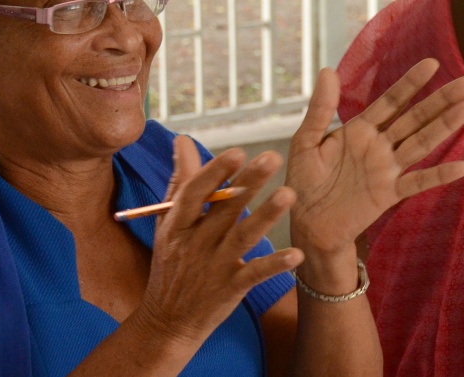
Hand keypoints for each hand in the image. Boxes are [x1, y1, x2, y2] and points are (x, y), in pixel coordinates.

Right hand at [133, 138, 301, 344]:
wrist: (167, 323)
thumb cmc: (171, 264)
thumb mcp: (169, 224)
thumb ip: (181, 181)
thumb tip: (182, 140)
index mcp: (177, 225)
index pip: (194, 193)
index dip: (215, 172)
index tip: (238, 152)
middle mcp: (194, 244)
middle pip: (224, 210)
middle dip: (248, 182)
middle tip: (273, 158)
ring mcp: (213, 267)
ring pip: (242, 238)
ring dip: (266, 216)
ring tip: (289, 195)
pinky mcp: (230, 289)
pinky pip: (255, 274)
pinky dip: (275, 265)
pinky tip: (297, 254)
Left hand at [286, 60, 463, 255]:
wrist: (306, 225)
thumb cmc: (303, 182)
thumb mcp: (306, 142)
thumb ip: (320, 110)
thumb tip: (328, 70)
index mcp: (360, 129)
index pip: (391, 101)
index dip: (410, 83)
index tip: (432, 63)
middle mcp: (380, 145)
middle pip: (416, 117)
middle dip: (441, 99)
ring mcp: (388, 168)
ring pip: (422, 142)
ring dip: (446, 125)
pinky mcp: (390, 193)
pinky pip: (418, 182)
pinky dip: (440, 175)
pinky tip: (463, 166)